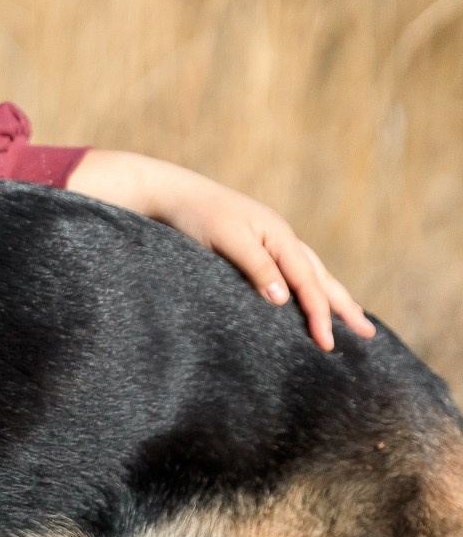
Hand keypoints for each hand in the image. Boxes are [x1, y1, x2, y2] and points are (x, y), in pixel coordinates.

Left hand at [65, 149, 376, 351]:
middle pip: (319, 276)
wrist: (168, 192)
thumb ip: (256, 267)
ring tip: (352, 315)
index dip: (320, 314)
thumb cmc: (195, 215)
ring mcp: (268, 239)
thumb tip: (284, 300)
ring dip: (330, 295)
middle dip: (343, 306)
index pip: (308, 282)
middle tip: (367, 333)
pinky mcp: (253, 244)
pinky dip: (305, 285)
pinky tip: (305, 295)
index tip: (328, 345)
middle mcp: (280, 236)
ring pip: (309, 271)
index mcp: (279, 235)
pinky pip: (290, 269)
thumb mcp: (226, 240)